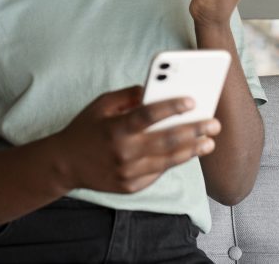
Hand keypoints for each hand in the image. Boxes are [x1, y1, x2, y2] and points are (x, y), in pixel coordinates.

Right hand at [53, 86, 220, 193]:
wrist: (64, 164)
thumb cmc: (85, 129)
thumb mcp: (102, 104)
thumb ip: (129, 96)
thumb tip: (156, 90)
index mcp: (115, 128)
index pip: (147, 116)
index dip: (171, 107)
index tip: (192, 100)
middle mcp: (123, 152)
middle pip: (166, 141)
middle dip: (194, 131)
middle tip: (214, 123)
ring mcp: (128, 173)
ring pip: (167, 160)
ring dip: (192, 150)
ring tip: (209, 141)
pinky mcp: (131, 187)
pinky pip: (158, 172)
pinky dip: (174, 161)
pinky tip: (189, 152)